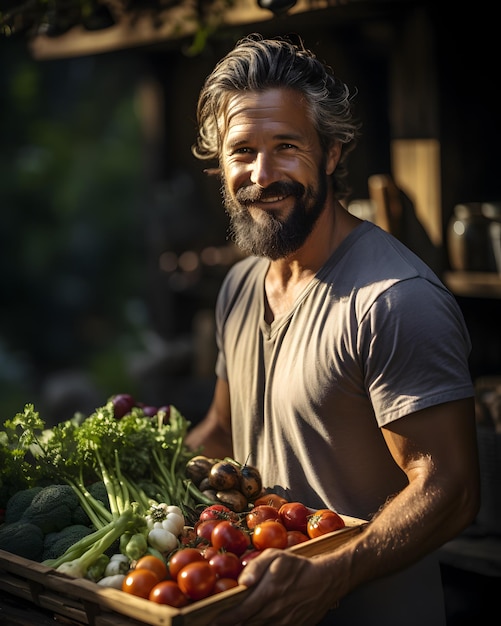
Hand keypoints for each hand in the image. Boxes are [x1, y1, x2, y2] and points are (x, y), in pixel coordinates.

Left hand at [210, 549, 338, 625]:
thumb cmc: (297, 566)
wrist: (326, 581)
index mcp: (268, 593)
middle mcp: (275, 612)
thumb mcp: (276, 557)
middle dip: (230, 625)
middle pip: (246, 625)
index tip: (211, 620)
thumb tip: (242, 582)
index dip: (224, 619)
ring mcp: (284, 623)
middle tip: (214, 624)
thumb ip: (256, 567)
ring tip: (232, 624)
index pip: (240, 612)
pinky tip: (252, 624)